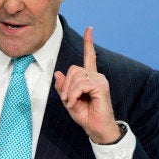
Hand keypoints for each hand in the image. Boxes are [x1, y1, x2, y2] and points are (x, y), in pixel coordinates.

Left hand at [54, 27, 120, 143]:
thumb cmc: (86, 116)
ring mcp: (100, 80)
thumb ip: (63, 88)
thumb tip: (57, 73)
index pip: (90, 56)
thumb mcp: (69, 101)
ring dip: (69, 91)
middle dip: (66, 85)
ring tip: (73, 103)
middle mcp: (97, 76)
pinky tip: (76, 102)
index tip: (89, 29)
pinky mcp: (101, 87)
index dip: (89, 42)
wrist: (97, 129)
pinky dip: (74, 94)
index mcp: (90, 78)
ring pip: (76, 76)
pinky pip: (81, 84)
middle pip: (73, 69)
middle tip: (68, 99)